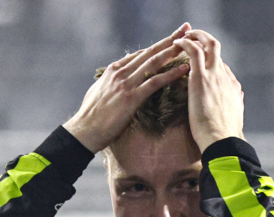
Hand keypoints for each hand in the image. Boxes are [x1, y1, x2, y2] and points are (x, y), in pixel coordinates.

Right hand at [63, 24, 191, 153]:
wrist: (84, 130)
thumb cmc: (91, 115)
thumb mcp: (99, 91)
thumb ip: (110, 82)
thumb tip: (116, 78)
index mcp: (114, 70)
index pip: (140, 54)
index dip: (157, 46)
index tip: (171, 40)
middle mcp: (121, 72)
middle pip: (150, 52)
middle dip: (169, 40)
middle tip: (185, 30)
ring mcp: (126, 84)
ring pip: (154, 63)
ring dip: (173, 52)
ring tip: (189, 44)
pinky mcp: (131, 98)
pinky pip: (155, 82)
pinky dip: (171, 74)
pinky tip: (184, 69)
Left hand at [174, 30, 243, 152]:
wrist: (222, 142)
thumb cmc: (223, 138)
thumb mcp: (233, 120)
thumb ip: (233, 107)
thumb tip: (235, 101)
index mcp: (232, 87)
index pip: (221, 65)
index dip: (209, 59)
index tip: (197, 60)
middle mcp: (225, 77)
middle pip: (217, 49)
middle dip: (204, 39)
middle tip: (191, 38)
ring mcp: (214, 76)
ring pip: (208, 44)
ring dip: (195, 36)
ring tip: (182, 37)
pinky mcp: (202, 78)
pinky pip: (194, 51)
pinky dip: (186, 43)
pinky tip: (177, 43)